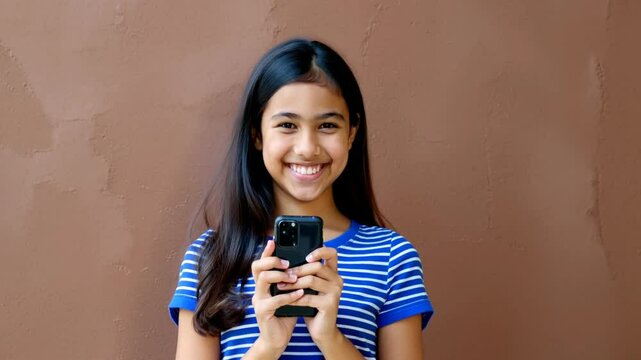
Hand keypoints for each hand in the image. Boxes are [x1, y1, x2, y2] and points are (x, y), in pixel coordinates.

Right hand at [250, 240, 304, 354]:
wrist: (278, 338)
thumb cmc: (285, 313)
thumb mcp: (290, 292)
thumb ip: (293, 279)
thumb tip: (307, 262)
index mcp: (264, 283)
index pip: (261, 263)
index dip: (266, 251)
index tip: (274, 240)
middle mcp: (258, 289)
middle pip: (257, 267)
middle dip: (272, 261)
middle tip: (287, 263)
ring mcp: (258, 300)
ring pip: (263, 279)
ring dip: (281, 276)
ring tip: (295, 278)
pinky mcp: (262, 312)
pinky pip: (274, 300)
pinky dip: (289, 296)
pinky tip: (301, 294)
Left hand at [277, 246, 343, 346]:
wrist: (323, 331)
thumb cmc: (314, 307)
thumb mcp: (312, 288)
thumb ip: (307, 274)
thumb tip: (288, 262)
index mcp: (334, 273)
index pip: (332, 254)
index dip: (320, 251)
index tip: (305, 256)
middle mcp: (337, 280)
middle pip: (317, 266)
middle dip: (297, 270)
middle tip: (283, 275)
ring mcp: (335, 292)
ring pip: (311, 280)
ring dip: (293, 283)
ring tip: (281, 286)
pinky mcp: (330, 304)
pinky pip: (308, 297)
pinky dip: (295, 298)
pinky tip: (286, 300)